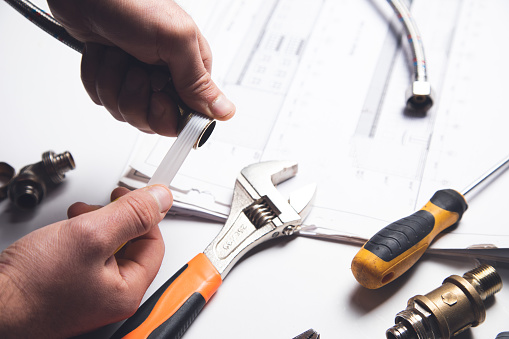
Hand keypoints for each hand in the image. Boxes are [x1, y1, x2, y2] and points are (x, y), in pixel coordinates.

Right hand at [0, 185, 171, 337]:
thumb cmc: (31, 286)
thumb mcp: (91, 236)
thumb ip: (131, 214)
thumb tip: (160, 199)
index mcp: (127, 291)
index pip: (153, 244)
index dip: (146, 215)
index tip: (136, 197)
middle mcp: (111, 295)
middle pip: (132, 245)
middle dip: (117, 219)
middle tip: (102, 206)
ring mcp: (90, 292)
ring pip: (108, 247)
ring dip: (97, 225)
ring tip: (79, 217)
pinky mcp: (70, 286)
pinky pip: (87, 256)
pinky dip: (80, 237)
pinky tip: (65, 230)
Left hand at [47, 0, 235, 135]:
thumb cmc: (130, 3)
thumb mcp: (174, 40)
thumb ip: (198, 81)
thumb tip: (225, 110)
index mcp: (189, 69)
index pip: (186, 117)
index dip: (168, 114)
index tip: (158, 98)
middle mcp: (165, 78)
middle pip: (152, 119)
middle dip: (135, 97)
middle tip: (135, 70)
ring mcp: (137, 79)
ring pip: (125, 110)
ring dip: (113, 83)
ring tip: (117, 55)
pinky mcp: (113, 77)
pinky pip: (102, 98)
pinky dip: (96, 77)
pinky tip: (103, 55)